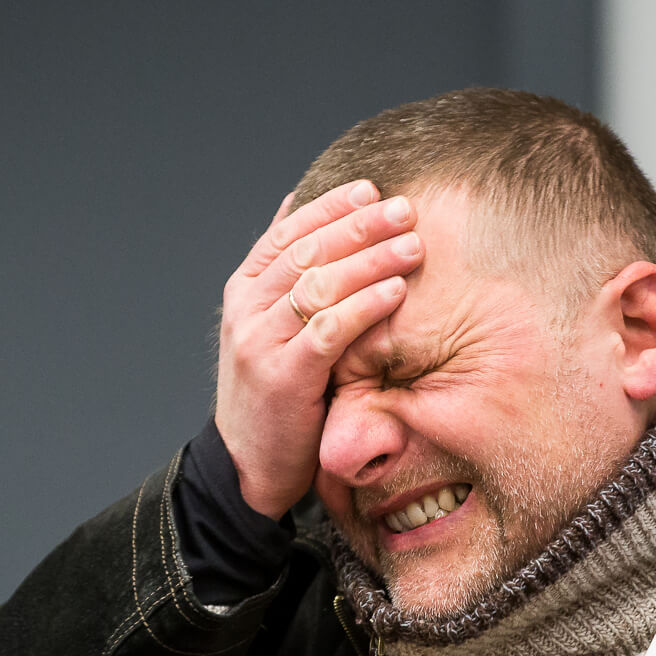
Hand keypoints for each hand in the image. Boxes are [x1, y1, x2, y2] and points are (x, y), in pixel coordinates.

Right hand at [215, 181, 423, 518]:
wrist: (246, 465)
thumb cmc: (271, 394)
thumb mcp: (267, 327)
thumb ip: (283, 274)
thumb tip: (296, 205)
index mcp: (243, 290)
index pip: (288, 233)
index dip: (330, 207)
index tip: (371, 190)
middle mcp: (246, 310)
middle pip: (307, 252)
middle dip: (359, 226)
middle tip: (404, 210)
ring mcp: (259, 342)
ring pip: (318, 285)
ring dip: (370, 261)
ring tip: (412, 246)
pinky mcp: (282, 376)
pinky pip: (328, 330)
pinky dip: (364, 307)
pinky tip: (395, 292)